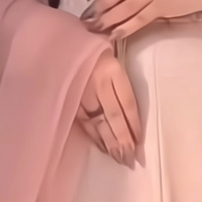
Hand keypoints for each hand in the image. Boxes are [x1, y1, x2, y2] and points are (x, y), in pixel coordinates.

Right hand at [75, 52, 141, 167]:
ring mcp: (81, 92)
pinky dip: (94, 137)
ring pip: (98, 123)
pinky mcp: (69, 99)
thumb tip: (131, 119)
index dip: (134, 125)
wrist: (61, 41)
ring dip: (110, 143)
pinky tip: (103, 148)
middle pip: (114, 117)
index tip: (140, 143)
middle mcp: (97, 82)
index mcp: (112, 69)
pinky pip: (84, 122)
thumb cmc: (93, 49)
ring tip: (120, 159)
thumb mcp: (112, 58)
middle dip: (123, 141)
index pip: (127, 103)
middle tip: (131, 160)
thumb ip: (120, 84)